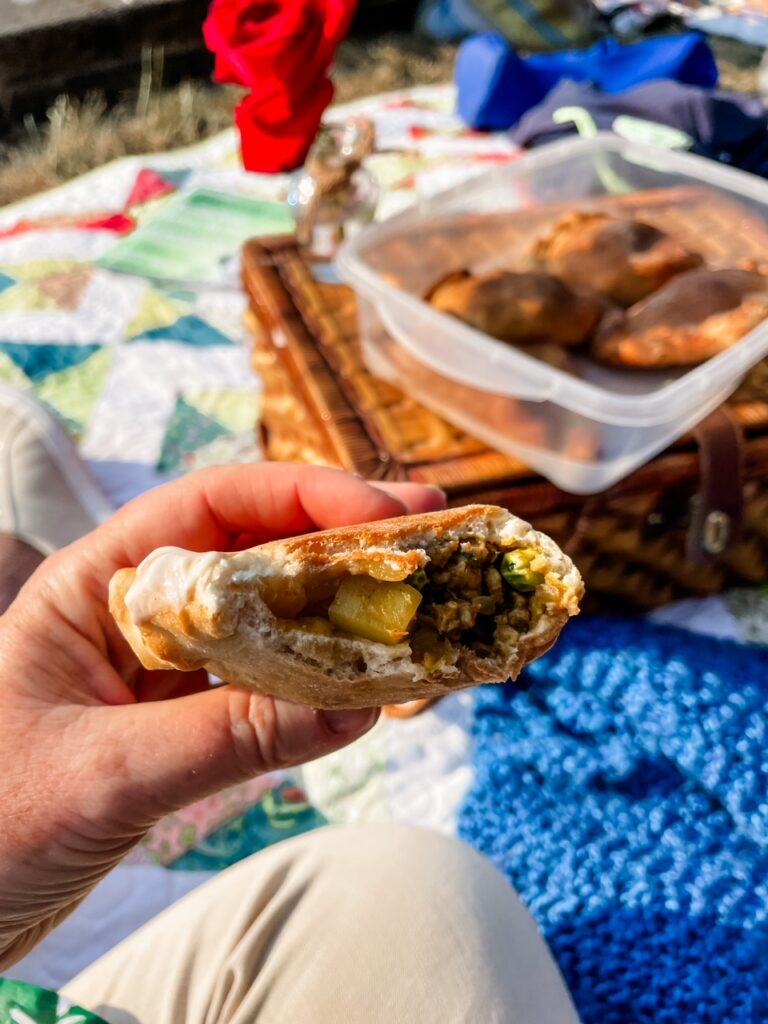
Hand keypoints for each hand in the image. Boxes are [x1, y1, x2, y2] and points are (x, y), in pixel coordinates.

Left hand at [0, 463, 444, 967]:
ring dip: (344, 612)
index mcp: (95, 584)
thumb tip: (359, 705)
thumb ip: (228, 738)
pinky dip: (323, 680)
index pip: (210, 505)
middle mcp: (136, 611)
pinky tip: (375, 680)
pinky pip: (267, 684)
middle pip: (254, 550)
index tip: (384, 510)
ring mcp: (164, 667)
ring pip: (269, 618)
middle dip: (344, 543)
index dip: (303, 496)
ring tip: (422, 609)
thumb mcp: (107, 774)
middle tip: (432, 542)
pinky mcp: (184, 720)